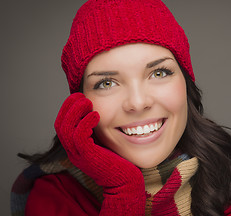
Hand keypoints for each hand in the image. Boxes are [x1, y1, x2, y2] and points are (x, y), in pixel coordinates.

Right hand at [55, 93, 144, 214]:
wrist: (124, 182)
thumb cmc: (118, 161)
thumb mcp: (103, 143)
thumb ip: (97, 131)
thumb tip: (97, 112)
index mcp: (75, 147)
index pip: (62, 125)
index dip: (67, 109)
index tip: (79, 96)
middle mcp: (73, 151)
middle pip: (60, 125)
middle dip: (68, 107)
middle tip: (80, 95)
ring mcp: (79, 155)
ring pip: (66, 129)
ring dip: (75, 112)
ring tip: (87, 101)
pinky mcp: (88, 157)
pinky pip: (79, 136)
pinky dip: (85, 122)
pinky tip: (96, 114)